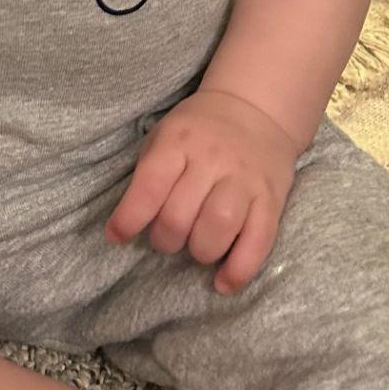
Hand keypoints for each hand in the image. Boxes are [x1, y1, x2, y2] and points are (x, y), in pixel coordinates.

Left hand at [103, 88, 300, 294]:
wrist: (255, 108)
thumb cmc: (198, 129)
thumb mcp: (165, 134)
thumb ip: (148, 173)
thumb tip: (125, 224)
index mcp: (179, 141)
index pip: (150, 185)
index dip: (129, 218)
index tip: (116, 236)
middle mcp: (212, 159)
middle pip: (179, 216)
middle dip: (164, 239)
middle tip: (166, 237)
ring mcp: (244, 179)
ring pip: (218, 229)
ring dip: (199, 251)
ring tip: (196, 248)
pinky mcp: (271, 199)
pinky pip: (258, 242)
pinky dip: (239, 270)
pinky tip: (224, 281)